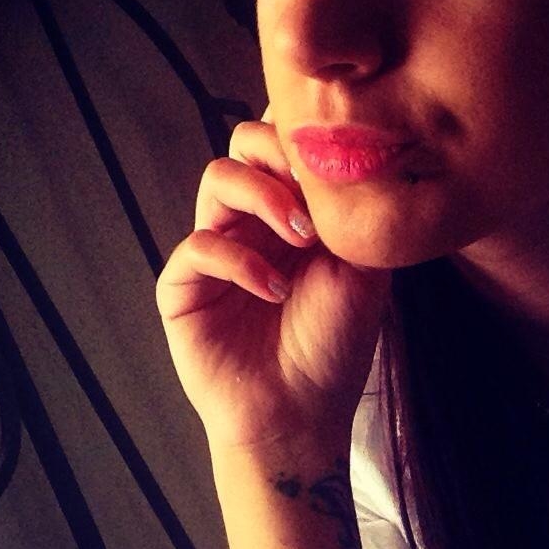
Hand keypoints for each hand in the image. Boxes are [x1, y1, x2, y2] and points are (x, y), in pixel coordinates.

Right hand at [155, 109, 391, 453]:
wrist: (302, 413)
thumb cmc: (335, 344)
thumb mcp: (364, 273)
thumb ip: (354, 216)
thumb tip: (356, 157)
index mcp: (293, 211)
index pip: (285, 145)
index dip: (303, 135)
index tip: (336, 156)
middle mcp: (252, 221)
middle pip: (245, 142)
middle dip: (280, 154)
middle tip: (315, 191)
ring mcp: (217, 248)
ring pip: (219, 178)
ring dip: (264, 197)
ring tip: (302, 240)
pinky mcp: (185, 285)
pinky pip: (198, 245)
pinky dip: (241, 261)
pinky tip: (276, 290)